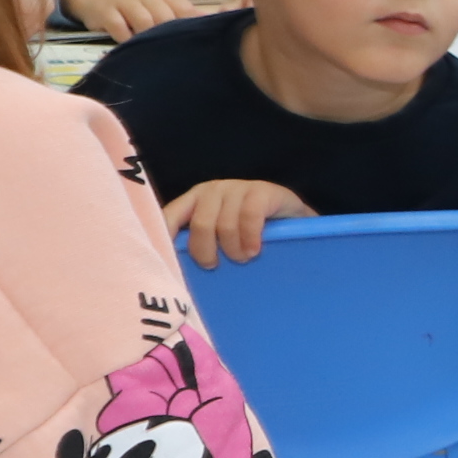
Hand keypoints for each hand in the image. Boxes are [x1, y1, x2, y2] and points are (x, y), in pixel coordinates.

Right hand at [61, 0, 220, 40]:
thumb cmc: (136, 9)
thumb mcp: (161, 8)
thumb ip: (184, 17)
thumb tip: (215, 24)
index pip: (186, 11)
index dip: (191, 29)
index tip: (196, 48)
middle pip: (166, 19)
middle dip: (169, 38)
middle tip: (172, 57)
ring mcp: (127, 2)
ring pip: (145, 24)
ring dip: (148, 40)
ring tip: (150, 54)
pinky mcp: (107, 12)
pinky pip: (120, 29)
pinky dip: (126, 40)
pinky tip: (129, 48)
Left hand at [166, 179, 314, 265]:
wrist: (292, 216)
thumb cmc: (251, 233)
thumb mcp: (219, 235)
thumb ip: (200, 243)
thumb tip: (173, 269)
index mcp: (194, 200)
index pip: (170, 216)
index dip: (165, 237)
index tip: (165, 262)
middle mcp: (211, 190)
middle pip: (200, 225)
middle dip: (205, 251)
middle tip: (213, 266)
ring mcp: (237, 188)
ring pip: (225, 224)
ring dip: (233, 249)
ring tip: (242, 259)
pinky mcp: (261, 191)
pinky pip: (249, 217)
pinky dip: (250, 238)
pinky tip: (255, 251)